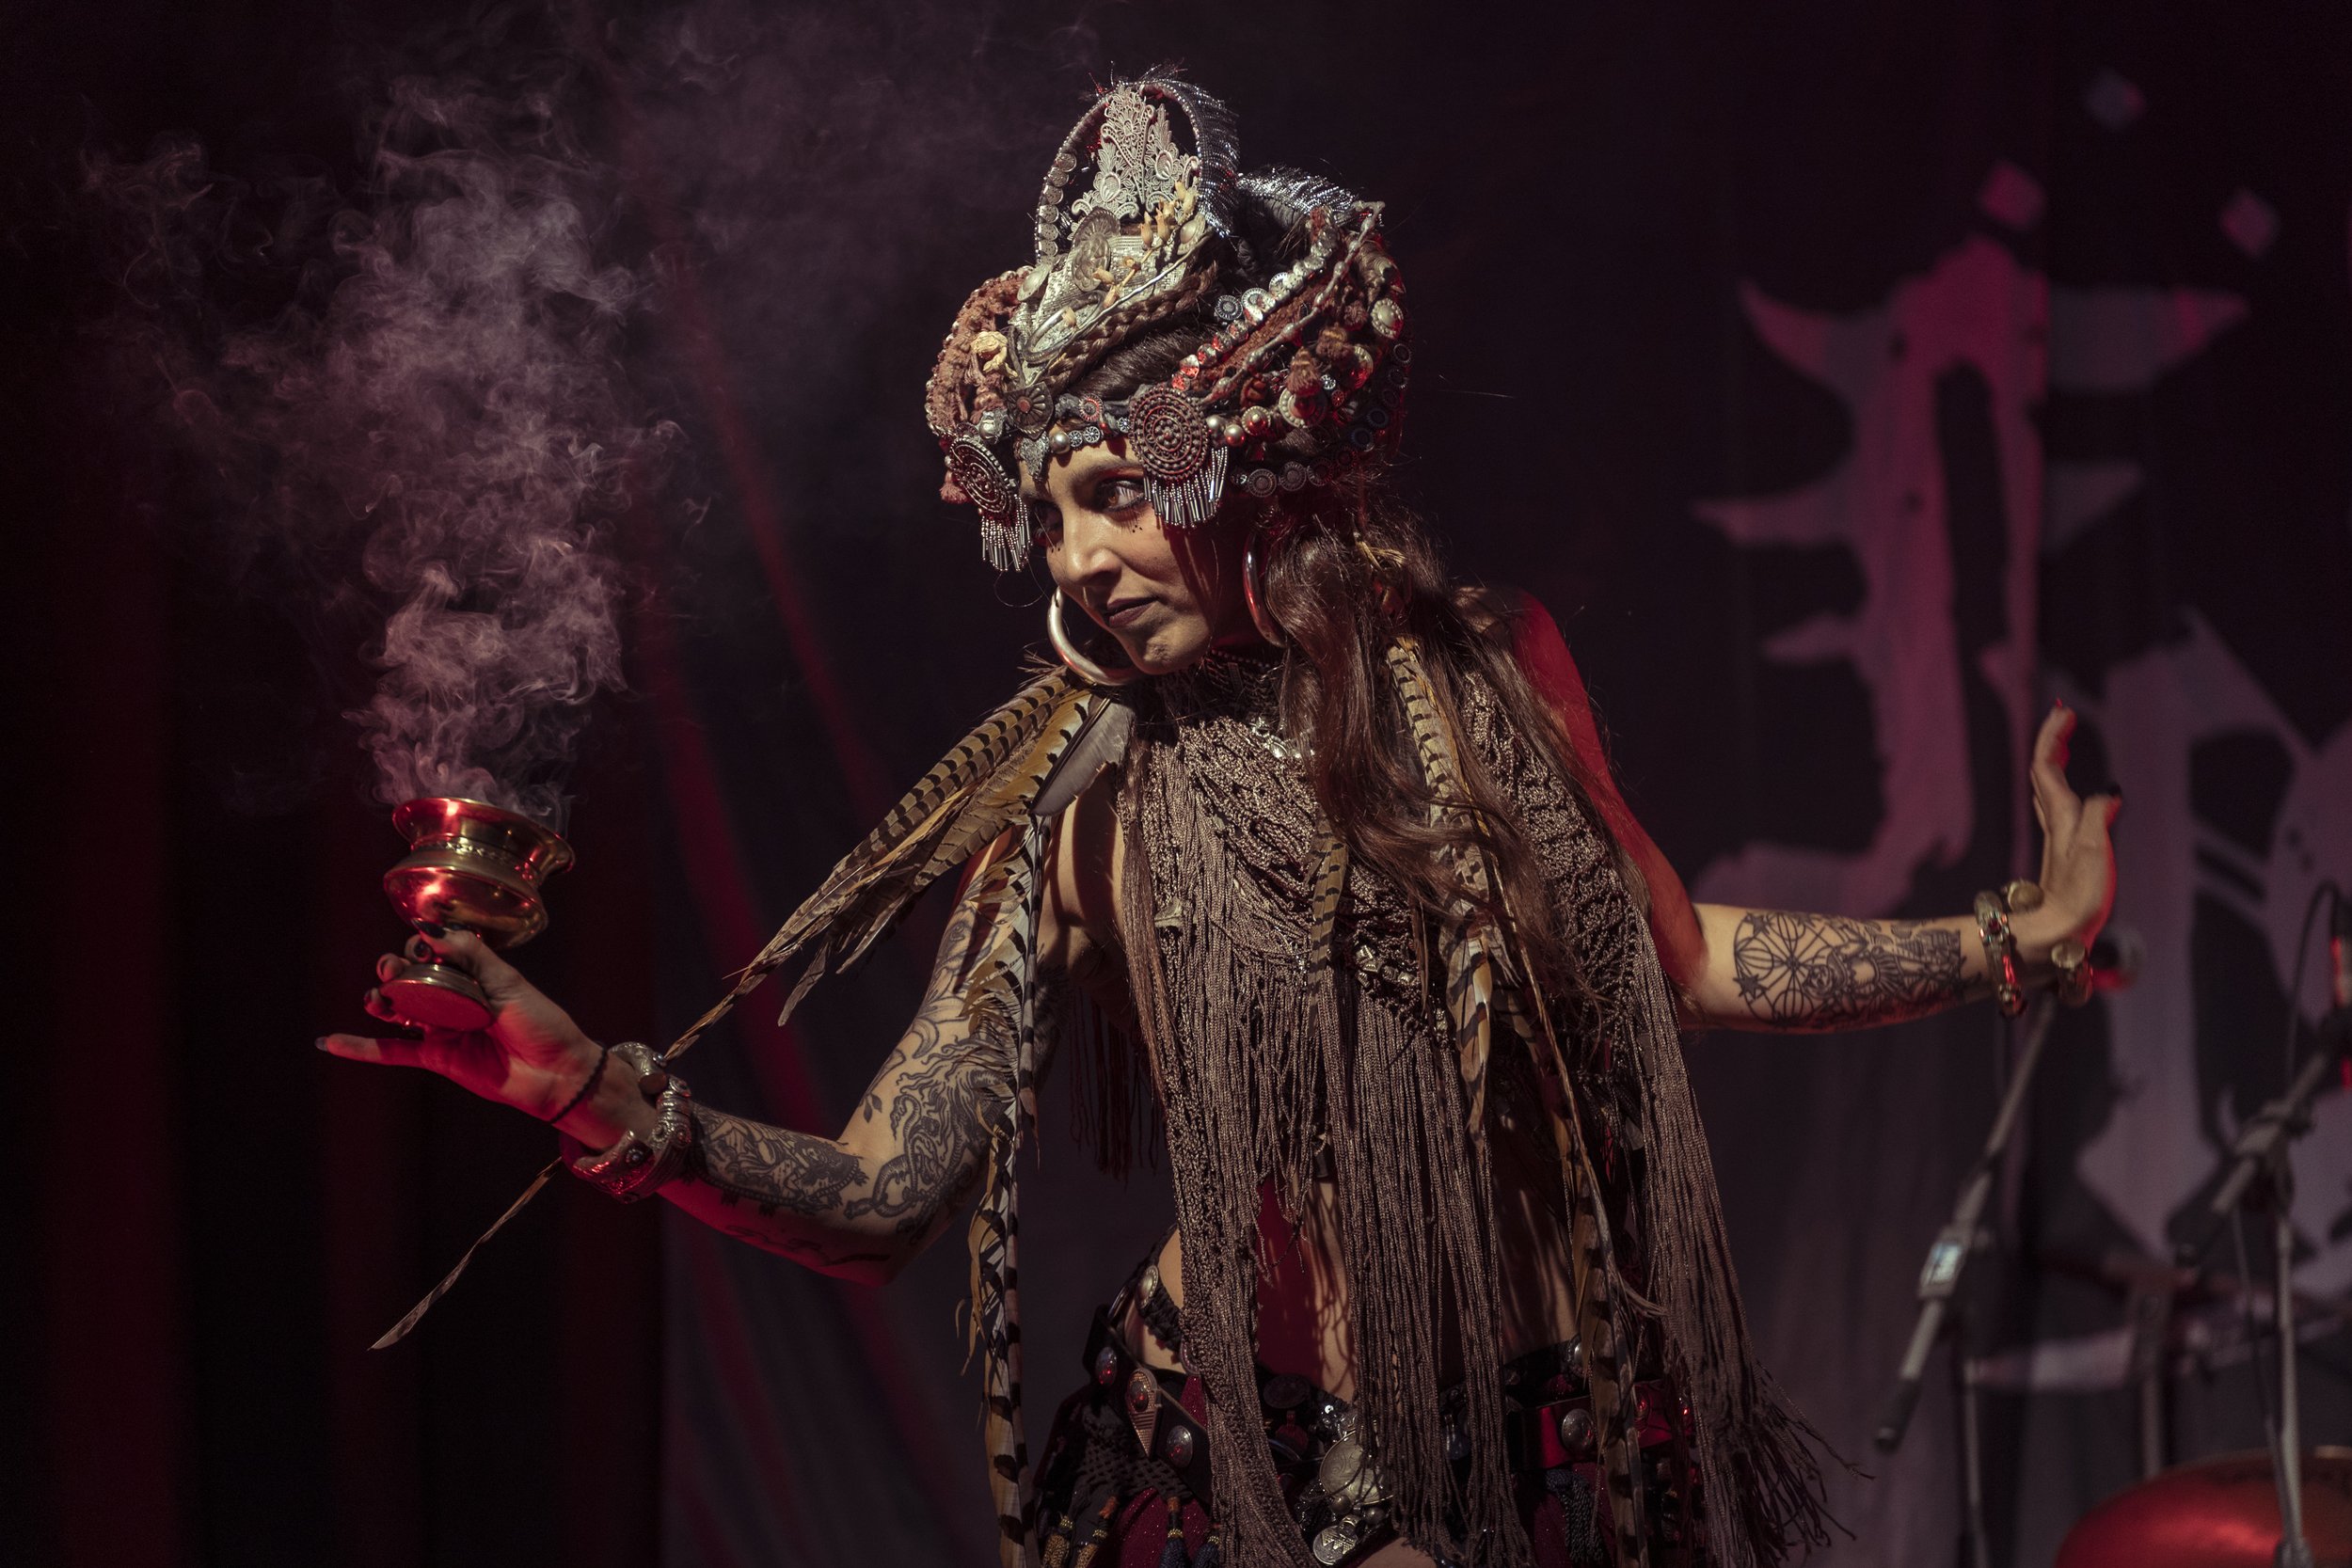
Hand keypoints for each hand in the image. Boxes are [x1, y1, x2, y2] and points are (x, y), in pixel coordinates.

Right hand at [319, 927, 606, 1126]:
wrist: (556, 1072)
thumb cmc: (541, 1022)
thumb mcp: (508, 982)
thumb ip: (469, 954)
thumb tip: (428, 928)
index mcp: (472, 971)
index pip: (433, 950)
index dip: (422, 945)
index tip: (424, 947)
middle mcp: (453, 995)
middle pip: (409, 975)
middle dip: (395, 968)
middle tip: (394, 969)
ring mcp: (441, 1025)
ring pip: (398, 1008)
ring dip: (380, 999)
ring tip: (377, 997)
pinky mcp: (436, 1056)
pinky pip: (392, 1050)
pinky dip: (361, 1047)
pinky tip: (329, 1042)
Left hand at [2016, 701, 2120, 974]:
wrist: (2056, 936)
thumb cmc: (2076, 898)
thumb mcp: (2092, 851)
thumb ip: (2098, 817)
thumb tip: (2108, 791)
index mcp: (2060, 817)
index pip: (2046, 766)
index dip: (2052, 737)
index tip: (2062, 711)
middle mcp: (2054, 824)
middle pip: (2044, 774)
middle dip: (2053, 743)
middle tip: (2064, 719)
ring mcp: (2057, 840)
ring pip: (2049, 791)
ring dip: (2056, 763)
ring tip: (2066, 745)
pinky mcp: (2063, 857)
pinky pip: (2059, 810)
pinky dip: (2064, 790)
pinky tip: (2075, 798)